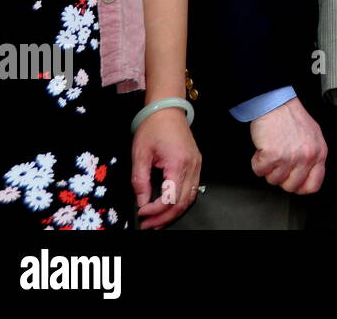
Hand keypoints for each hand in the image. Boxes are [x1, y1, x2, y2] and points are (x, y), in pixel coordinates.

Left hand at [131, 106, 201, 228]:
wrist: (168, 110)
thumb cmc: (153, 128)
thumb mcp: (140, 154)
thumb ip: (140, 180)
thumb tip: (141, 201)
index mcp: (178, 163)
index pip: (170, 197)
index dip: (155, 210)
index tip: (141, 213)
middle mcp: (192, 166)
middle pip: (183, 202)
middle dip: (165, 217)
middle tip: (149, 225)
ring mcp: (197, 166)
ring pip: (190, 198)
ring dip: (174, 212)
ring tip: (158, 221)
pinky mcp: (196, 164)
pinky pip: (192, 189)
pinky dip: (181, 202)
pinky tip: (168, 207)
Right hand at [249, 97, 326, 193]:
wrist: (276, 103)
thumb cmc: (292, 117)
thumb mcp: (313, 137)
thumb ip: (313, 156)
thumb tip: (308, 176)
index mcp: (319, 153)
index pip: (313, 185)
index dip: (300, 187)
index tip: (294, 183)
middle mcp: (307, 156)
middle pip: (291, 186)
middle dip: (281, 177)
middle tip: (278, 164)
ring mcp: (290, 157)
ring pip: (274, 180)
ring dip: (268, 168)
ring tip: (271, 152)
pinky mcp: (273, 155)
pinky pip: (260, 171)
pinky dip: (257, 162)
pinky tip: (263, 150)